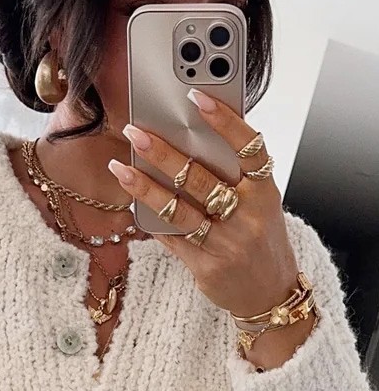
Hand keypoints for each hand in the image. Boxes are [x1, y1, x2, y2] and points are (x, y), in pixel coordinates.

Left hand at [108, 91, 299, 318]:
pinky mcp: (206, 267)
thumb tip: (188, 140)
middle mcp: (248, 217)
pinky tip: (131, 202)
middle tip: (136, 132)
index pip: (249, 149)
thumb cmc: (261, 238)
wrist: (270, 293)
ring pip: (178, 210)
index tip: (198, 97)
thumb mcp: (262, 203)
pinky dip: (150, 219)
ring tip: (120, 168)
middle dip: (164, 154)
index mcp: (265, 193)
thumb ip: (234, 176)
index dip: (225, 122)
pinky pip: (171, 237)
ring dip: (145, 187)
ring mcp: (227, 244)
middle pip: (200, 179)